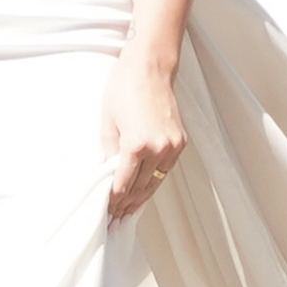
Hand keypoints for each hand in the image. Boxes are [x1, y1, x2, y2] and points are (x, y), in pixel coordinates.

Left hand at [103, 56, 186, 220]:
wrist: (150, 68)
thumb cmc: (124, 89)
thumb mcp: (108, 124)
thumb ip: (109, 153)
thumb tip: (110, 175)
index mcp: (136, 145)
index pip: (123, 184)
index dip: (113, 200)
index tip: (106, 210)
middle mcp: (158, 149)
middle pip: (140, 187)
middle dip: (126, 204)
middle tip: (115, 217)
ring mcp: (172, 146)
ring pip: (156, 182)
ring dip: (141, 197)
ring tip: (128, 211)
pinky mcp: (180, 142)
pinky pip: (165, 170)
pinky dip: (154, 181)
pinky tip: (144, 190)